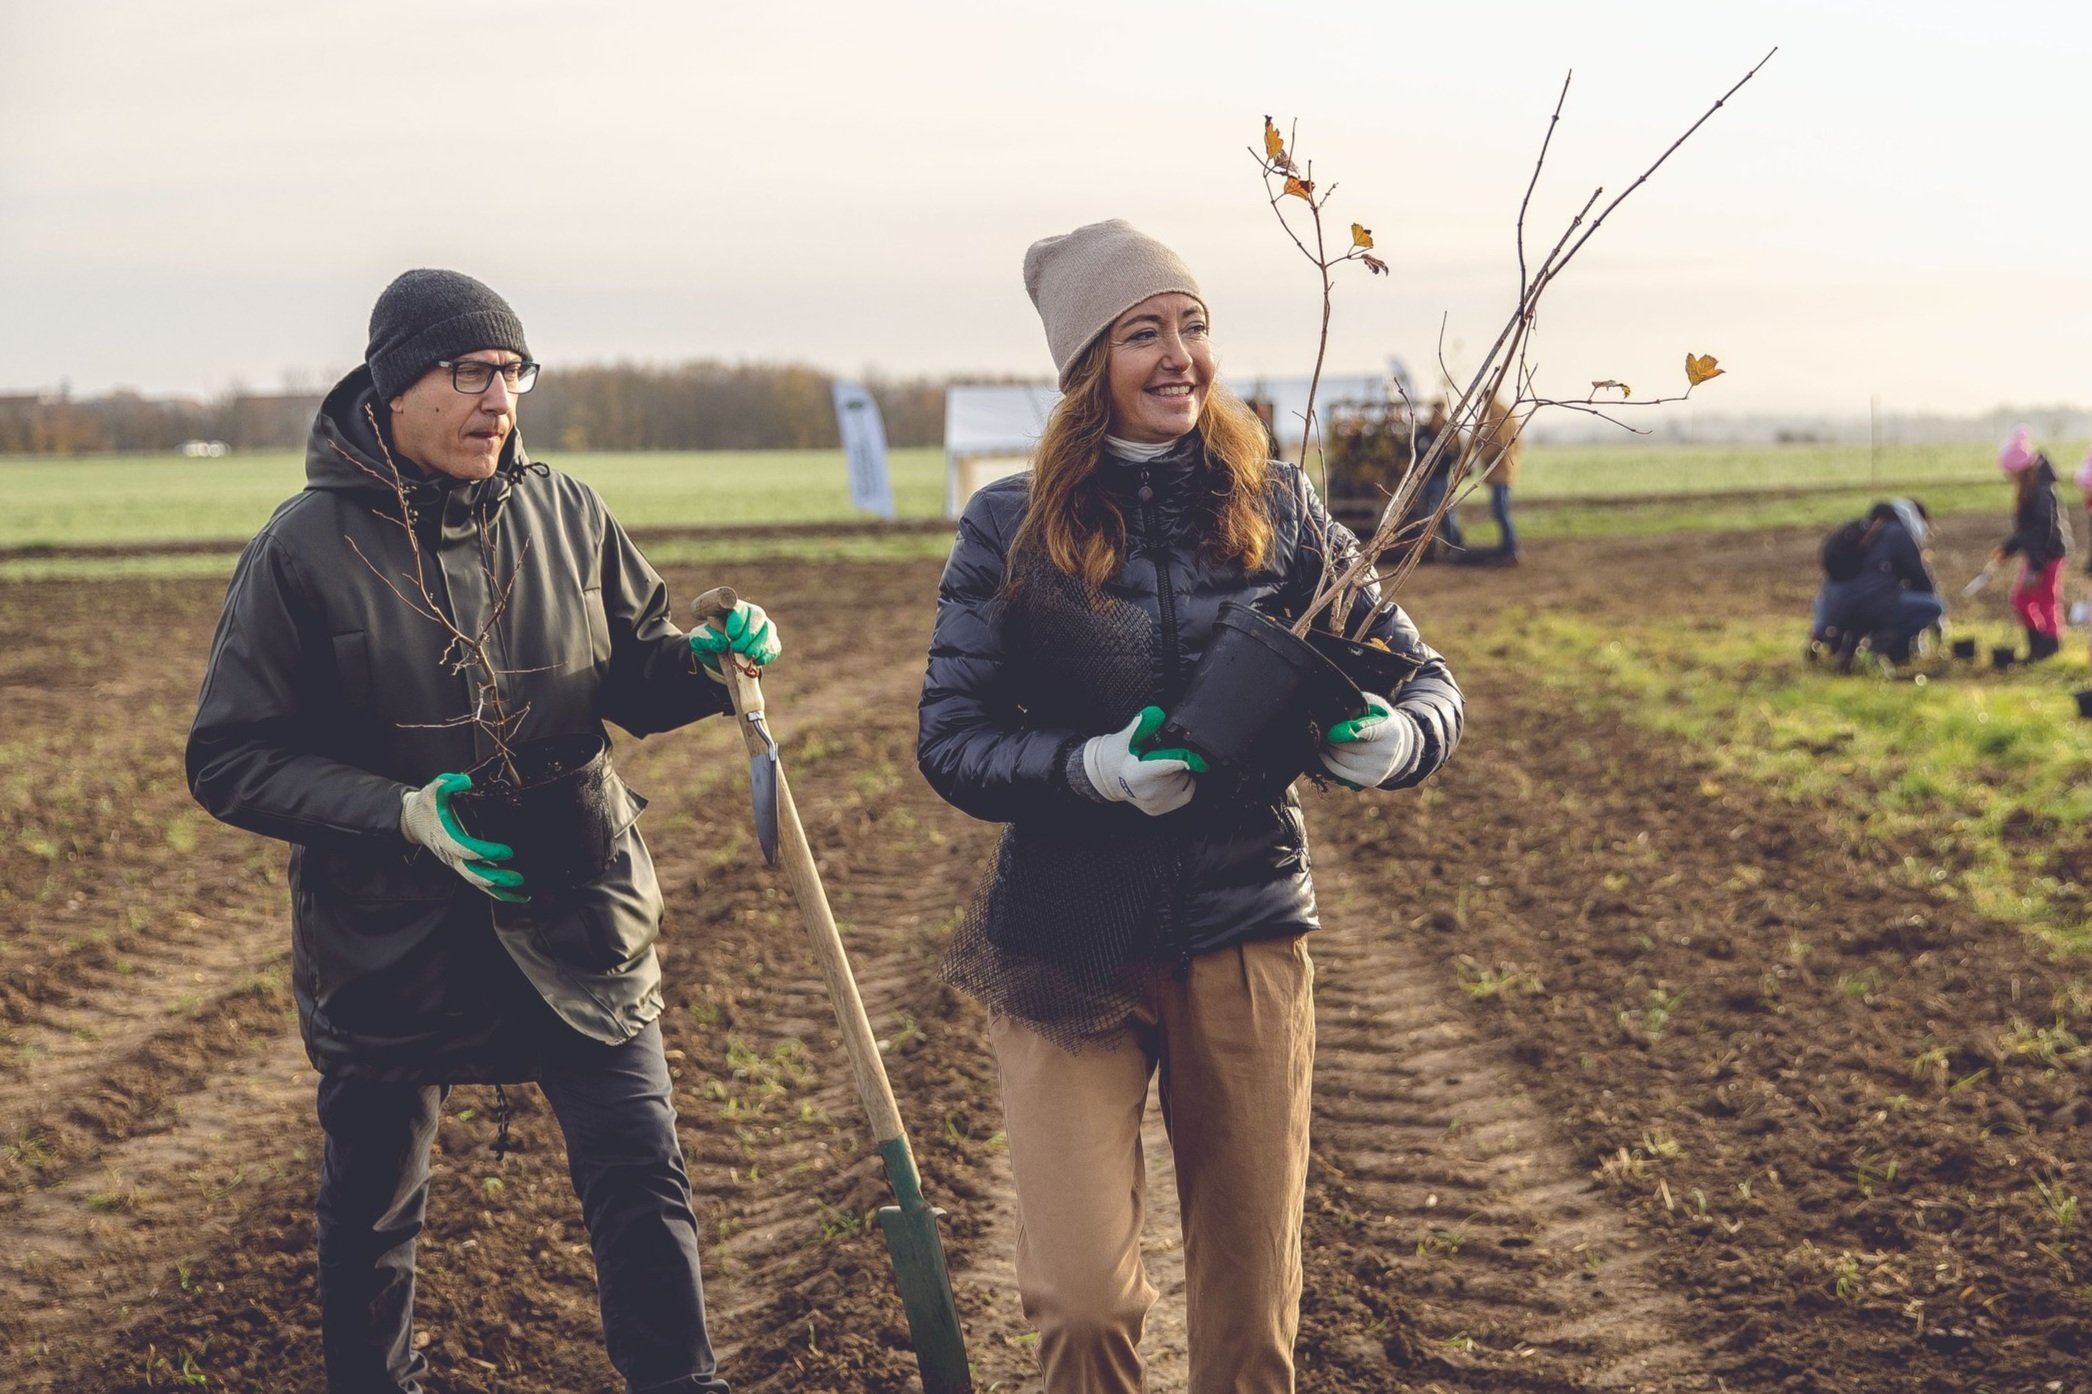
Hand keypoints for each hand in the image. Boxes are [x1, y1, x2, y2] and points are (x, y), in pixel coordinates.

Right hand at [400, 773, 528, 902]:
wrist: (412, 821)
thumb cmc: (426, 805)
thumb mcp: (433, 789)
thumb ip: (447, 784)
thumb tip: (465, 781)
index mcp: (446, 838)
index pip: (466, 849)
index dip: (486, 852)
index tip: (506, 851)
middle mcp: (451, 855)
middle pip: (473, 873)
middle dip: (495, 878)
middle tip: (518, 879)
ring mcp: (456, 862)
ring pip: (477, 883)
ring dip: (500, 891)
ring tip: (523, 895)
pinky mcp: (461, 865)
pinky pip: (479, 881)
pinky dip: (496, 891)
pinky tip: (515, 895)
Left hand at [690, 600, 780, 680]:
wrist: (722, 659)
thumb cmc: (710, 643)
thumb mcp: (698, 641)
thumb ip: (704, 638)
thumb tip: (722, 643)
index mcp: (731, 608)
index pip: (737, 606)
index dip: (737, 619)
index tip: (731, 634)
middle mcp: (750, 614)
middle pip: (757, 615)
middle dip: (748, 634)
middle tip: (737, 648)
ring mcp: (763, 627)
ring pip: (768, 630)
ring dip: (758, 645)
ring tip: (747, 656)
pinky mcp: (771, 642)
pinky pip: (774, 646)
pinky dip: (766, 654)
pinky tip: (757, 661)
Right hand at [1082, 706, 1207, 816]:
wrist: (1104, 778)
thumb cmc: (1114, 757)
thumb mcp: (1124, 738)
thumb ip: (1141, 725)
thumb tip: (1156, 714)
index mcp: (1139, 773)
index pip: (1169, 766)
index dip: (1185, 759)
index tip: (1194, 756)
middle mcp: (1148, 791)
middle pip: (1180, 771)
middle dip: (1177, 759)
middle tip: (1163, 754)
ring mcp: (1155, 802)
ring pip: (1185, 781)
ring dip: (1181, 771)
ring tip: (1164, 766)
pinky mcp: (1159, 809)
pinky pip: (1186, 794)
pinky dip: (1185, 783)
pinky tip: (1172, 777)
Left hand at [1318, 693, 1418, 789]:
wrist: (1394, 746)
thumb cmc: (1379, 720)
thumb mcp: (1374, 706)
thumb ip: (1357, 704)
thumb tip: (1336, 714)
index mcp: (1389, 730)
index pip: (1368, 732)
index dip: (1349, 731)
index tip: (1334, 731)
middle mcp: (1386, 753)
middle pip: (1346, 745)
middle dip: (1331, 736)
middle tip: (1327, 730)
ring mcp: (1378, 769)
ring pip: (1339, 758)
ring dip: (1328, 748)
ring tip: (1327, 739)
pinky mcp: (1368, 781)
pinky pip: (1338, 773)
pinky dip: (1328, 762)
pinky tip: (1326, 752)